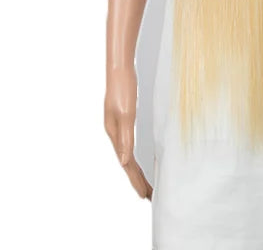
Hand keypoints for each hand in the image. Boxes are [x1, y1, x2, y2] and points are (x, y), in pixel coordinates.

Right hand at [104, 64, 152, 199]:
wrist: (120, 68)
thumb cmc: (123, 88)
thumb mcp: (126, 114)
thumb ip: (125, 138)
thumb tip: (125, 162)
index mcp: (114, 134)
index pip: (127, 164)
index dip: (135, 179)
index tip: (144, 195)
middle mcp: (114, 133)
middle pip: (126, 162)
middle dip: (136, 180)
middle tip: (148, 196)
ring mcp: (117, 126)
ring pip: (127, 155)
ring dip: (135, 170)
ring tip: (145, 183)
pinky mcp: (123, 119)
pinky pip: (128, 144)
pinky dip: (133, 155)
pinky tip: (136, 158)